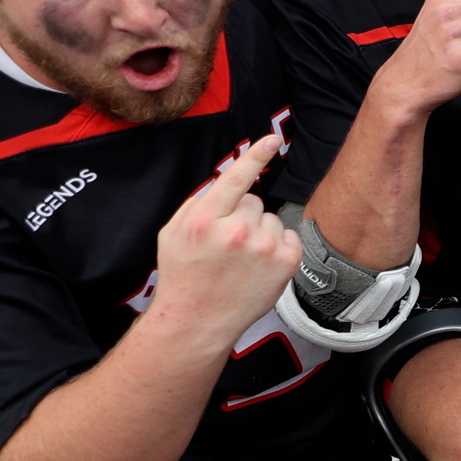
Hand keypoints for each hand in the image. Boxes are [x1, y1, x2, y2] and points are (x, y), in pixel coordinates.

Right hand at [153, 135, 302, 339]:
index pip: (234, 179)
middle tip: (225, 243)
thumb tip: (227, 181)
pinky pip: (288, 235)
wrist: (197, 321)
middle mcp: (236, 231)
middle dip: (240, 215)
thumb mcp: (172, 233)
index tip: (272, 139)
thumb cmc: (183, 275)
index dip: (255, 156)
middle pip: (252, 200)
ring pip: (270, 217)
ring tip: (240, 258)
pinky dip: (277, 245)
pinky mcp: (286, 263)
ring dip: (259, 231)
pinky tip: (259, 264)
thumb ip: (199, 203)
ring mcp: (264, 248)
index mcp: (204, 220)